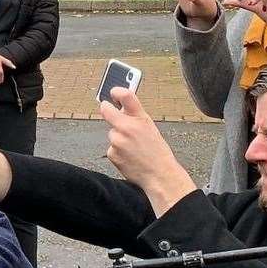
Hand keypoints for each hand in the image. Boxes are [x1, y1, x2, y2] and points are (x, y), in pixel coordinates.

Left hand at [99, 88, 195, 215]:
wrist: (160, 176)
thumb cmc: (158, 152)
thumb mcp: (151, 128)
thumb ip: (135, 117)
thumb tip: (119, 107)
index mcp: (141, 119)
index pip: (126, 96)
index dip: (116, 91)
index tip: (113, 93)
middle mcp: (127, 127)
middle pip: (106, 110)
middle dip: (106, 109)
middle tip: (107, 108)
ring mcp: (118, 140)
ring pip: (112, 133)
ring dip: (119, 138)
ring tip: (134, 148)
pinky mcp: (112, 153)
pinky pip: (111, 148)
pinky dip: (118, 152)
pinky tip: (130, 157)